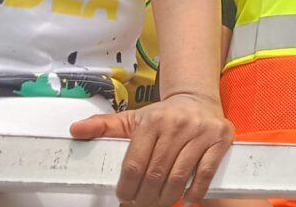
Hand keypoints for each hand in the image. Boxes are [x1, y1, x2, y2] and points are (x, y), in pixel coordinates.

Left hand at [70, 92, 234, 205]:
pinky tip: (187, 198)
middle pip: (156, 174)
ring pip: (179, 177)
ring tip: (160, 202)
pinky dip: (195, 191)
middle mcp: (177, 124)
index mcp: (153, 120)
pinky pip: (205, 173)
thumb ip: (104, 126)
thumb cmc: (163, 115)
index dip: (127, 188)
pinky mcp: (220, 138)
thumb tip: (75, 130)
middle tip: (142, 204)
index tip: (125, 197)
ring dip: (167, 198)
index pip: (134, 164)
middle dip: (145, 197)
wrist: (198, 99)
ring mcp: (200, 131)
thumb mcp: (133, 118)